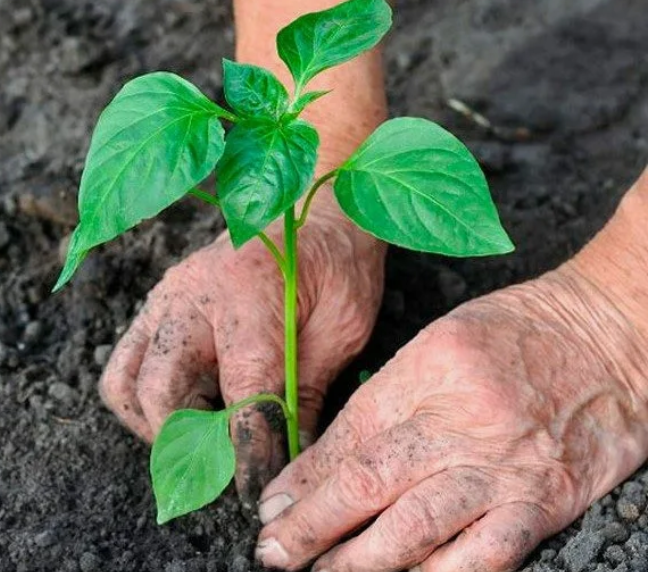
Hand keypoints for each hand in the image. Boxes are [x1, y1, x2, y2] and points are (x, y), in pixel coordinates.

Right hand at [100, 196, 384, 498]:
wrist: (309, 205)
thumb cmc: (335, 263)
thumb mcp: (343, 327)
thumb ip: (309, 392)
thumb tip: (290, 461)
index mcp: (250, 295)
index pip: (242, 392)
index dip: (247, 451)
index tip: (254, 493)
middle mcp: (192, 296)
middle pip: (160, 392)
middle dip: (190, 446)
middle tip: (224, 472)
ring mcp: (164, 300)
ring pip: (125, 383)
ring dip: (156, 426)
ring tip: (201, 441)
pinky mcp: (154, 308)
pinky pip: (125, 365)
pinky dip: (146, 402)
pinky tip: (190, 411)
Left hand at [255, 264, 647, 570]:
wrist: (611, 333)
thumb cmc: (517, 334)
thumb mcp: (436, 346)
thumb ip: (382, 404)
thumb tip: (322, 464)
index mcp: (422, 373)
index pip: (346, 438)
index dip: (303, 482)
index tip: (271, 511)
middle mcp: (457, 422)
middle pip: (368, 483)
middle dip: (313, 527)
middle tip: (274, 554)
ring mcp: (502, 467)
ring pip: (416, 527)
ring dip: (361, 561)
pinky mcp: (543, 501)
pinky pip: (485, 554)